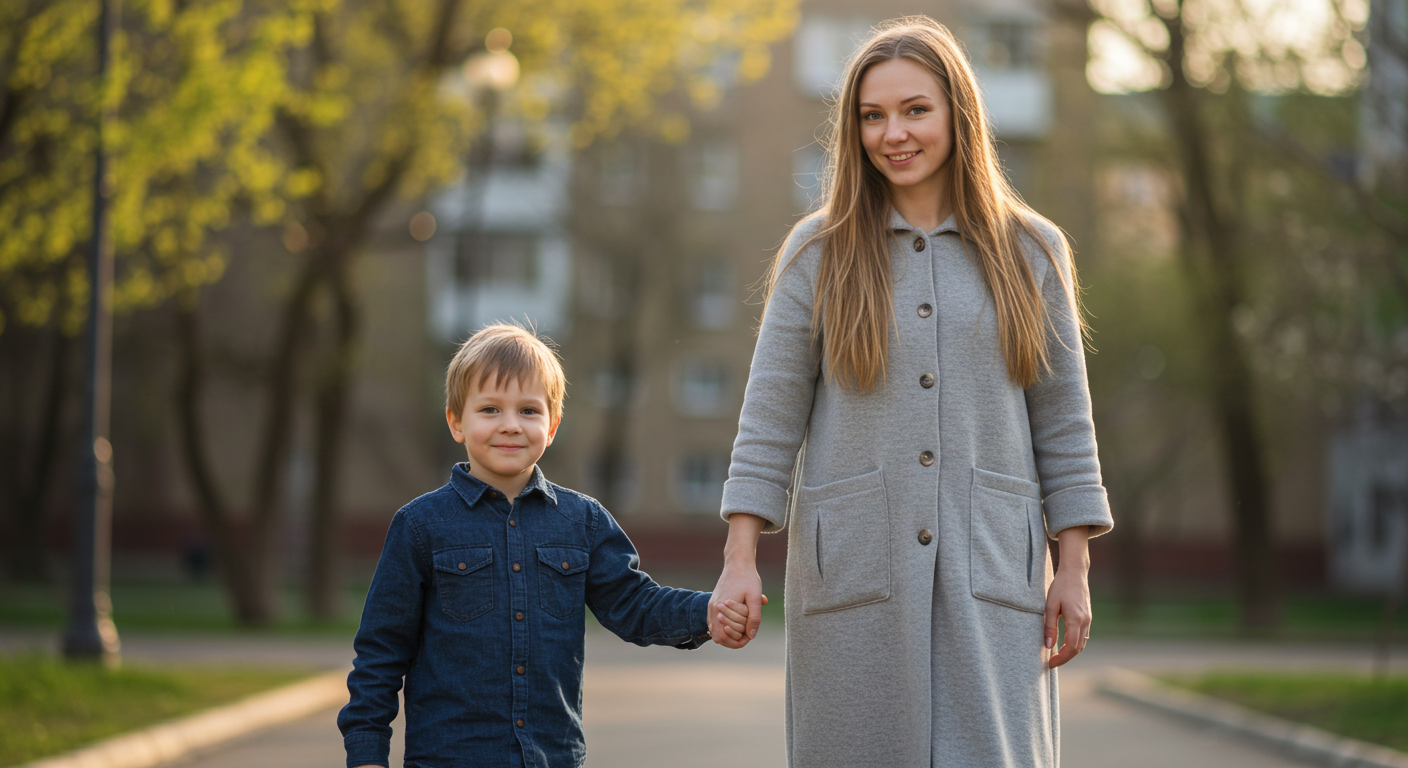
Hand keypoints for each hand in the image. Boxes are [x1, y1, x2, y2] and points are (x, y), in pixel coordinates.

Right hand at [709, 513, 768, 647]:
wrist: (738, 563)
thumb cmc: (748, 578)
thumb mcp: (755, 597)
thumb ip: (754, 617)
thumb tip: (751, 636)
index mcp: (720, 609)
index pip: (723, 638)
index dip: (737, 642)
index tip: (749, 637)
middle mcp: (713, 609)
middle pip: (718, 637)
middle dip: (734, 639)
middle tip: (748, 634)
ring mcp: (711, 606)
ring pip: (715, 631)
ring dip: (729, 633)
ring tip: (744, 628)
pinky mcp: (712, 603)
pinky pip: (715, 622)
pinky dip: (725, 626)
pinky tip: (736, 623)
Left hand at [1044, 526, 1091, 668]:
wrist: (1075, 572)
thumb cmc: (1060, 586)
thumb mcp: (1050, 605)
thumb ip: (1049, 626)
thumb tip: (1048, 645)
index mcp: (1076, 620)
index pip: (1070, 647)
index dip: (1061, 658)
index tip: (1050, 663)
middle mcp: (1085, 621)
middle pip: (1077, 648)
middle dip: (1065, 658)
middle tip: (1052, 663)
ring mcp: (1088, 619)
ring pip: (1082, 643)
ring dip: (1070, 652)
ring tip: (1056, 655)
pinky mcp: (1088, 616)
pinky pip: (1083, 636)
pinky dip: (1075, 643)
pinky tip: (1064, 644)